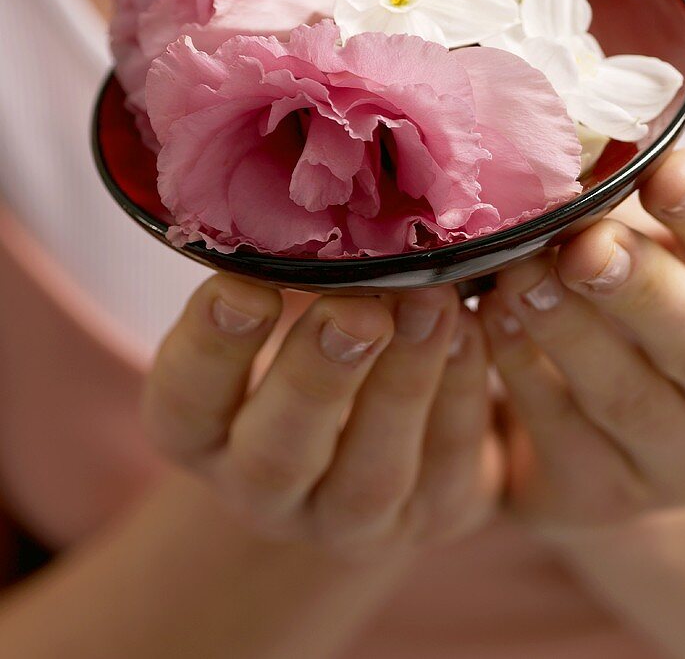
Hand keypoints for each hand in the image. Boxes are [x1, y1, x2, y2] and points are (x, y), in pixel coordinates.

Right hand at [143, 280, 498, 560]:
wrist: (376, 427)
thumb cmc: (312, 332)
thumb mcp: (281, 304)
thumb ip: (283, 268)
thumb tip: (310, 191)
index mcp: (204, 431)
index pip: (185, 402)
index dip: (209, 349)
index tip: (243, 286)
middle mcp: (263, 489)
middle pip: (275, 455)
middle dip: (317, 378)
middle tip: (356, 310)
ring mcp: (347, 518)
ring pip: (370, 476)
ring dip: (404, 384)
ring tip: (432, 301)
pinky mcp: (427, 518)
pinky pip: (447, 469)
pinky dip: (462, 395)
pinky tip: (475, 329)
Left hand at [478, 150, 684, 539]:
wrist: (606, 439)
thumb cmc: (630, 313)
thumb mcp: (656, 257)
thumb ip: (630, 213)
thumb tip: (568, 142)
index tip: (668, 169)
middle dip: (645, 287)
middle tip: (588, 243)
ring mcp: (681, 461)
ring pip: (629, 397)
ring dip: (569, 331)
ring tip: (518, 275)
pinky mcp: (605, 495)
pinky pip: (560, 434)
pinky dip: (519, 373)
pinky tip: (486, 325)